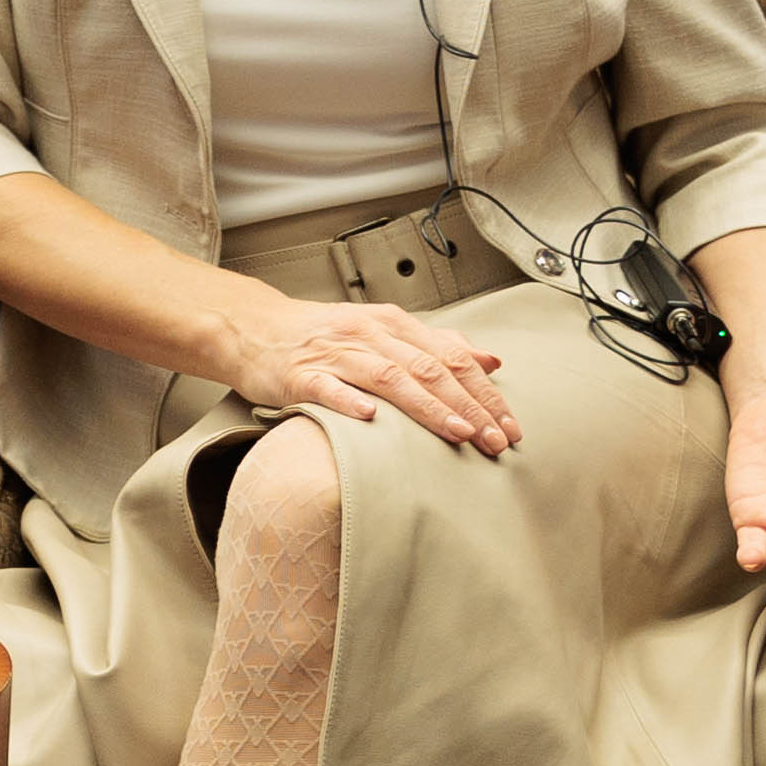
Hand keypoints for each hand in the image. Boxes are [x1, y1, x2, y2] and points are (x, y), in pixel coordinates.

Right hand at [217, 289, 512, 461]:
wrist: (256, 328)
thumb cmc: (324, 335)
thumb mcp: (385, 332)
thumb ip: (437, 345)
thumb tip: (490, 360)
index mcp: (394, 324)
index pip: (451, 358)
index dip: (484, 392)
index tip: (510, 426)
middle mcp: (369, 334)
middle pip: (428, 369)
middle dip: (467, 406)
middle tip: (495, 441)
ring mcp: (335, 353)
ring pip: (388, 378)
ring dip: (427, 406)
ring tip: (457, 432)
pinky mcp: (300, 374)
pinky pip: (327, 387)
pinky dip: (350, 401)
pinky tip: (371, 418)